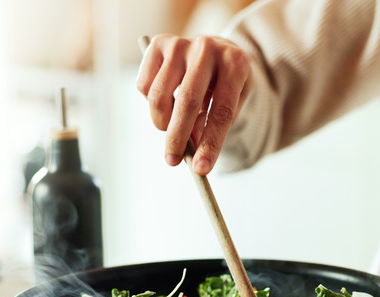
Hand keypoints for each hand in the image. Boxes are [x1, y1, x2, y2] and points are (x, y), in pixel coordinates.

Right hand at [136, 34, 252, 174]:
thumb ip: (213, 126)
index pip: (222, 112)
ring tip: (170, 128)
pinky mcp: (158, 43)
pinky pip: (144, 85)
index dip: (211, 143)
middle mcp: (208, 48)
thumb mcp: (231, 104)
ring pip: (159, 96)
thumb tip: (190, 150)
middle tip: (172, 162)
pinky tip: (165, 101)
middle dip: (177, 137)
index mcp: (235, 64)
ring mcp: (181, 43)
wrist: (218, 49)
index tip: (201, 169)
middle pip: (188, 101)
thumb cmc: (226, 84)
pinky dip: (150, 103)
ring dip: (161, 122)